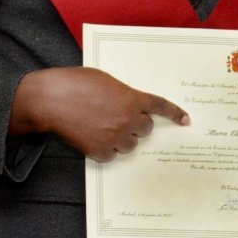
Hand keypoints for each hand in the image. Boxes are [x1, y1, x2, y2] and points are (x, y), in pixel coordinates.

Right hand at [10, 66, 188, 160]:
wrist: (52, 99)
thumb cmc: (76, 84)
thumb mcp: (106, 81)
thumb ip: (123, 94)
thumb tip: (129, 105)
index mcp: (132, 99)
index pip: (160, 107)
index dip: (174, 114)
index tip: (185, 120)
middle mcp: (127, 120)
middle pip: (145, 130)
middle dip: (136, 125)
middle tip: (119, 118)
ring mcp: (114, 138)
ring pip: (129, 145)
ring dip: (121, 138)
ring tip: (101, 126)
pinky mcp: (99, 152)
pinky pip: (111, 155)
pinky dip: (105, 149)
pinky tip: (92, 136)